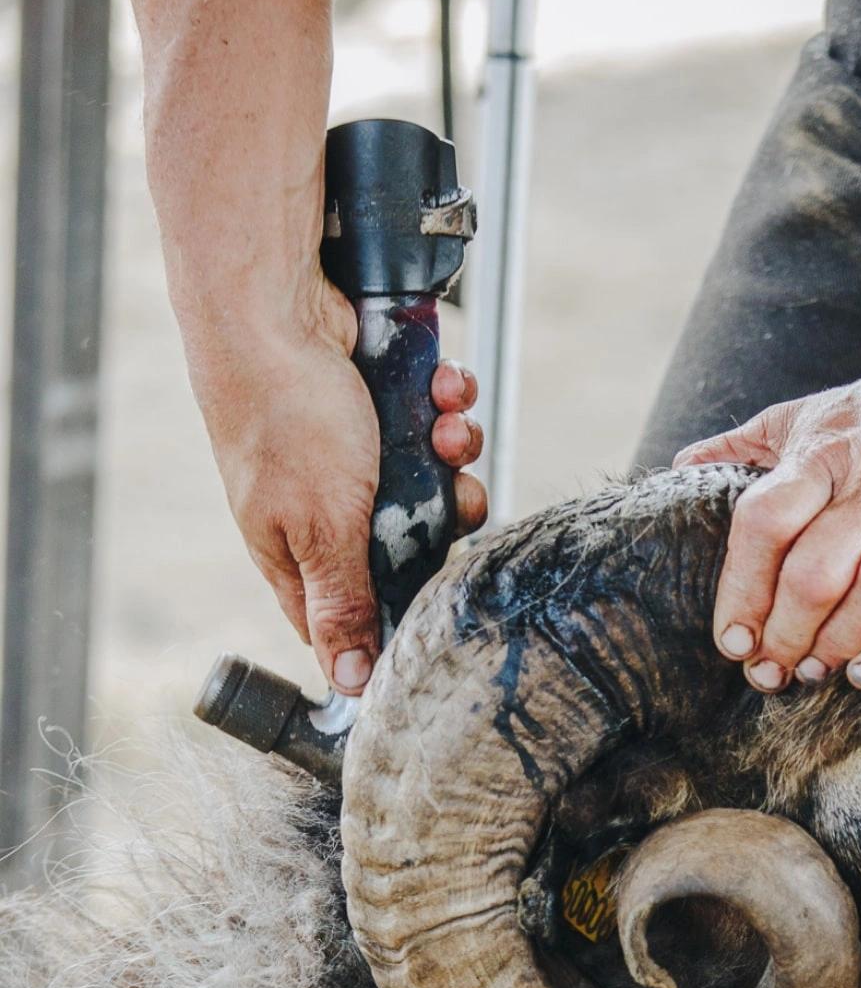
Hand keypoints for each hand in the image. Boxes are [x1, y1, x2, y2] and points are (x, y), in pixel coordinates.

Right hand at [190, 275, 486, 694]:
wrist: (278, 304)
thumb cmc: (286, 416)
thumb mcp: (322, 524)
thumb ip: (344, 601)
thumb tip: (351, 684)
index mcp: (300, 553)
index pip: (359, 615)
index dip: (406, 611)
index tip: (446, 596)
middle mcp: (330, 507)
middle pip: (419, 543)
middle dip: (450, 513)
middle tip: (456, 493)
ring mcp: (361, 454)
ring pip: (439, 478)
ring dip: (455, 450)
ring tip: (445, 427)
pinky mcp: (387, 405)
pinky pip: (437, 421)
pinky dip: (447, 402)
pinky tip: (442, 387)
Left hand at [674, 340, 860, 691]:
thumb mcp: (822, 411)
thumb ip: (750, 444)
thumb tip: (681, 470)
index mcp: (830, 450)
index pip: (766, 522)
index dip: (740, 588)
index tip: (731, 636)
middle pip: (816, 572)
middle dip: (784, 634)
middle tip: (773, 668)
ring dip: (837, 645)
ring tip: (817, 671)